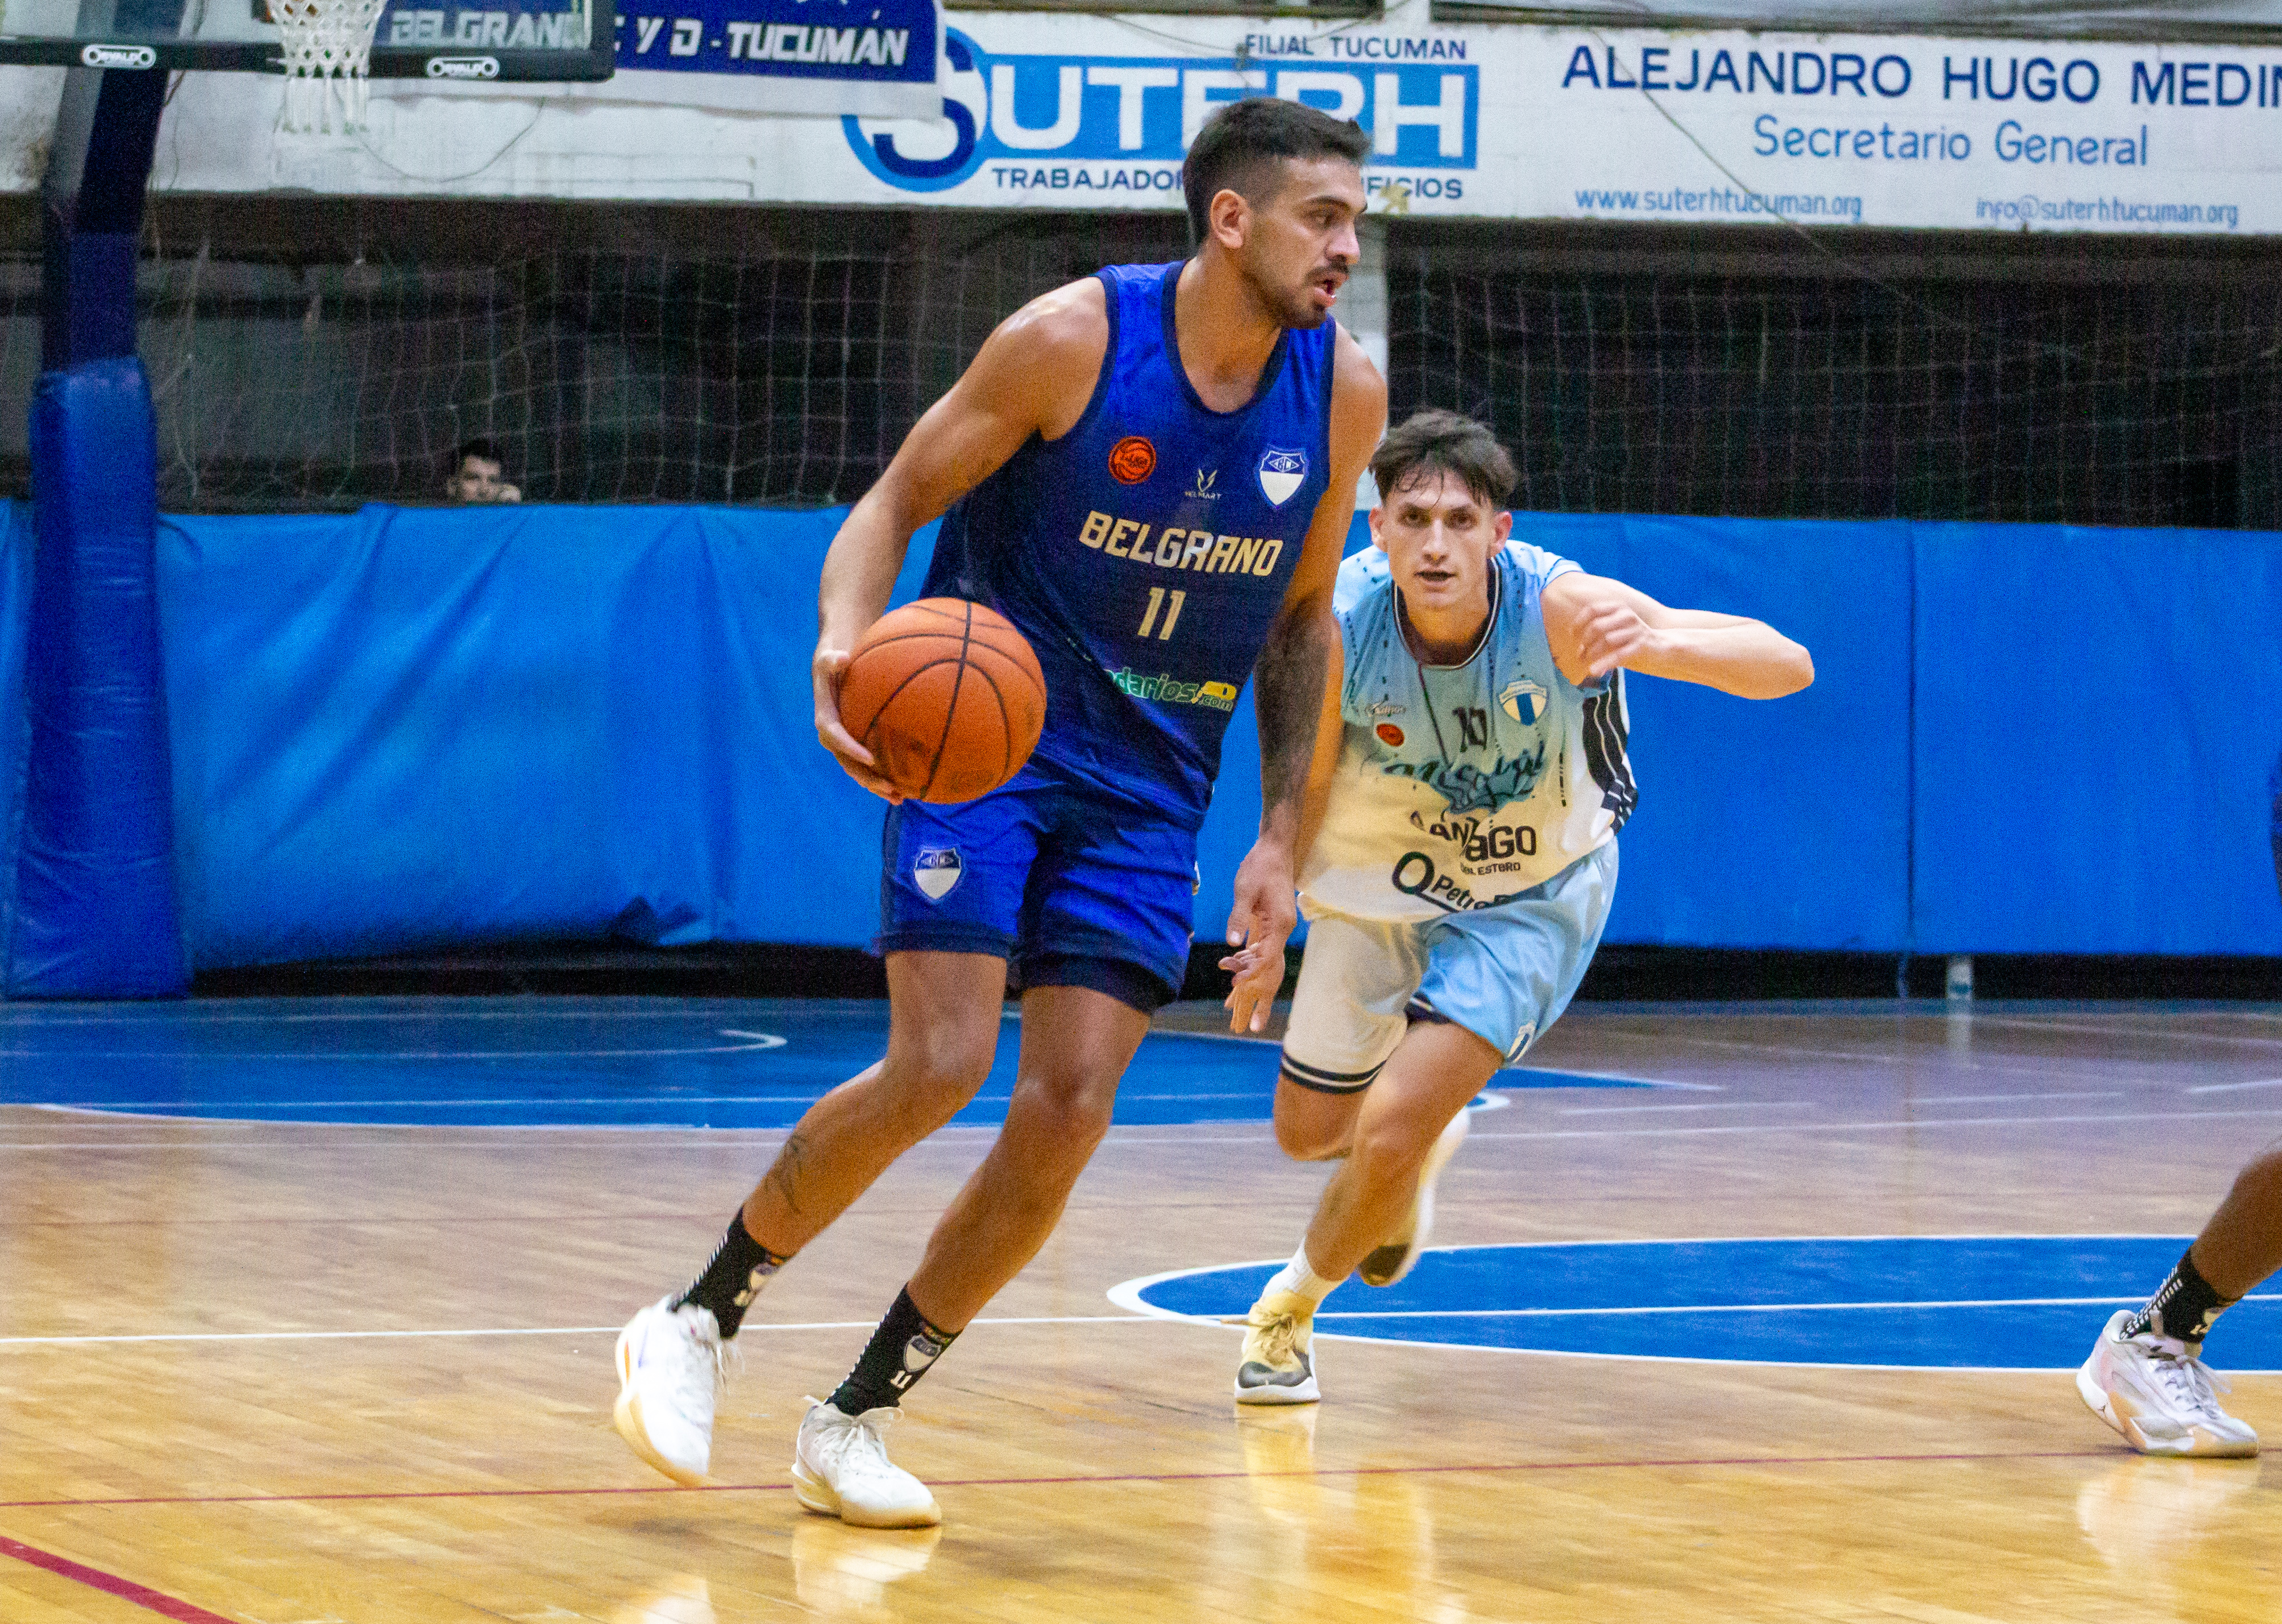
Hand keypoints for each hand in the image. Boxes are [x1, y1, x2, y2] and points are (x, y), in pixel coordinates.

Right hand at [813, 646, 903, 802]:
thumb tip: (842, 658)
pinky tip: (906, 788)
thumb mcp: (830, 656)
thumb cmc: (833, 661)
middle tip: (890, 787)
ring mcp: (844, 743)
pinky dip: (883, 776)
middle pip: (847, 762)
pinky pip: (868, 765)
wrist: (831, 669)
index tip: (870, 758)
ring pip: (858, 770)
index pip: (834, 736)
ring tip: (900, 798)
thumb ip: (833, 660)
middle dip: (867, 777)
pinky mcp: (855, 744)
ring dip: (877, 786)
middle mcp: (832, 735)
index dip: (850, 748)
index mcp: (825, 717)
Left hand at [1220, 840, 1297, 1033]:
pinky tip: (1235, 982)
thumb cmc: (1259, 867)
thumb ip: (1239, 917)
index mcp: (1279, 925)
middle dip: (1261, 1000)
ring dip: (1253, 990)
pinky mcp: (1270, 928)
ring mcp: (1278, 932)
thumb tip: (1232, 945)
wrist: (1274, 850)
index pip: (1266, 958)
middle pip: (1272, 972)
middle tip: (1252, 1027)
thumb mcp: (1245, 890)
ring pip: (1266, 968)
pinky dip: (1248, 970)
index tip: (1235, 988)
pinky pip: (1261, 956)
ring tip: (1240, 1015)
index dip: (1251, 975)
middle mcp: (1282, 932)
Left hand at [1570, 599, 1661, 681]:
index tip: (1572, 636)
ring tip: (1585, 665)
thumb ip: (1599, 632)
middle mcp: (1627, 615)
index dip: (1579, 623)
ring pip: (1605, 641)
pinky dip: (1603, 663)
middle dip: (1584, 643)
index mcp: (1619, 608)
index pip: (1592, 610)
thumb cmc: (1632, 641)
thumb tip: (1576, 646)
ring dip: (1592, 654)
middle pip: (1596, 626)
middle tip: (1579, 655)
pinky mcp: (1641, 645)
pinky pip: (1618, 654)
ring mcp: (1635, 629)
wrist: (1662, 649)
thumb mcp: (1615, 631)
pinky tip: (1593, 671)